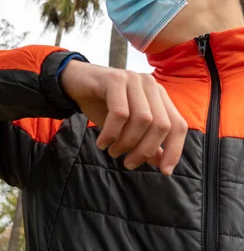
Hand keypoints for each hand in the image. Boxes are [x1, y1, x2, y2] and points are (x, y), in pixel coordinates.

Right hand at [60, 60, 187, 174]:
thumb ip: (145, 142)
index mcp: (158, 95)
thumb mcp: (125, 127)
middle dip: (145, 150)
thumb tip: (162, 164)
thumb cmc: (100, 105)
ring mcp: (133, 79)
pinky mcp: (115, 79)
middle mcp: (150, 84)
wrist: (72, 83)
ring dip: (126, 142)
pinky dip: (111, 133)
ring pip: (142, 119)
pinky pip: (120, 113)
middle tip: (128, 163)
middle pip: (161, 124)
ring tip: (112, 151)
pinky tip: (102, 142)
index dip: (175, 150)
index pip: (178, 124)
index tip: (164, 171)